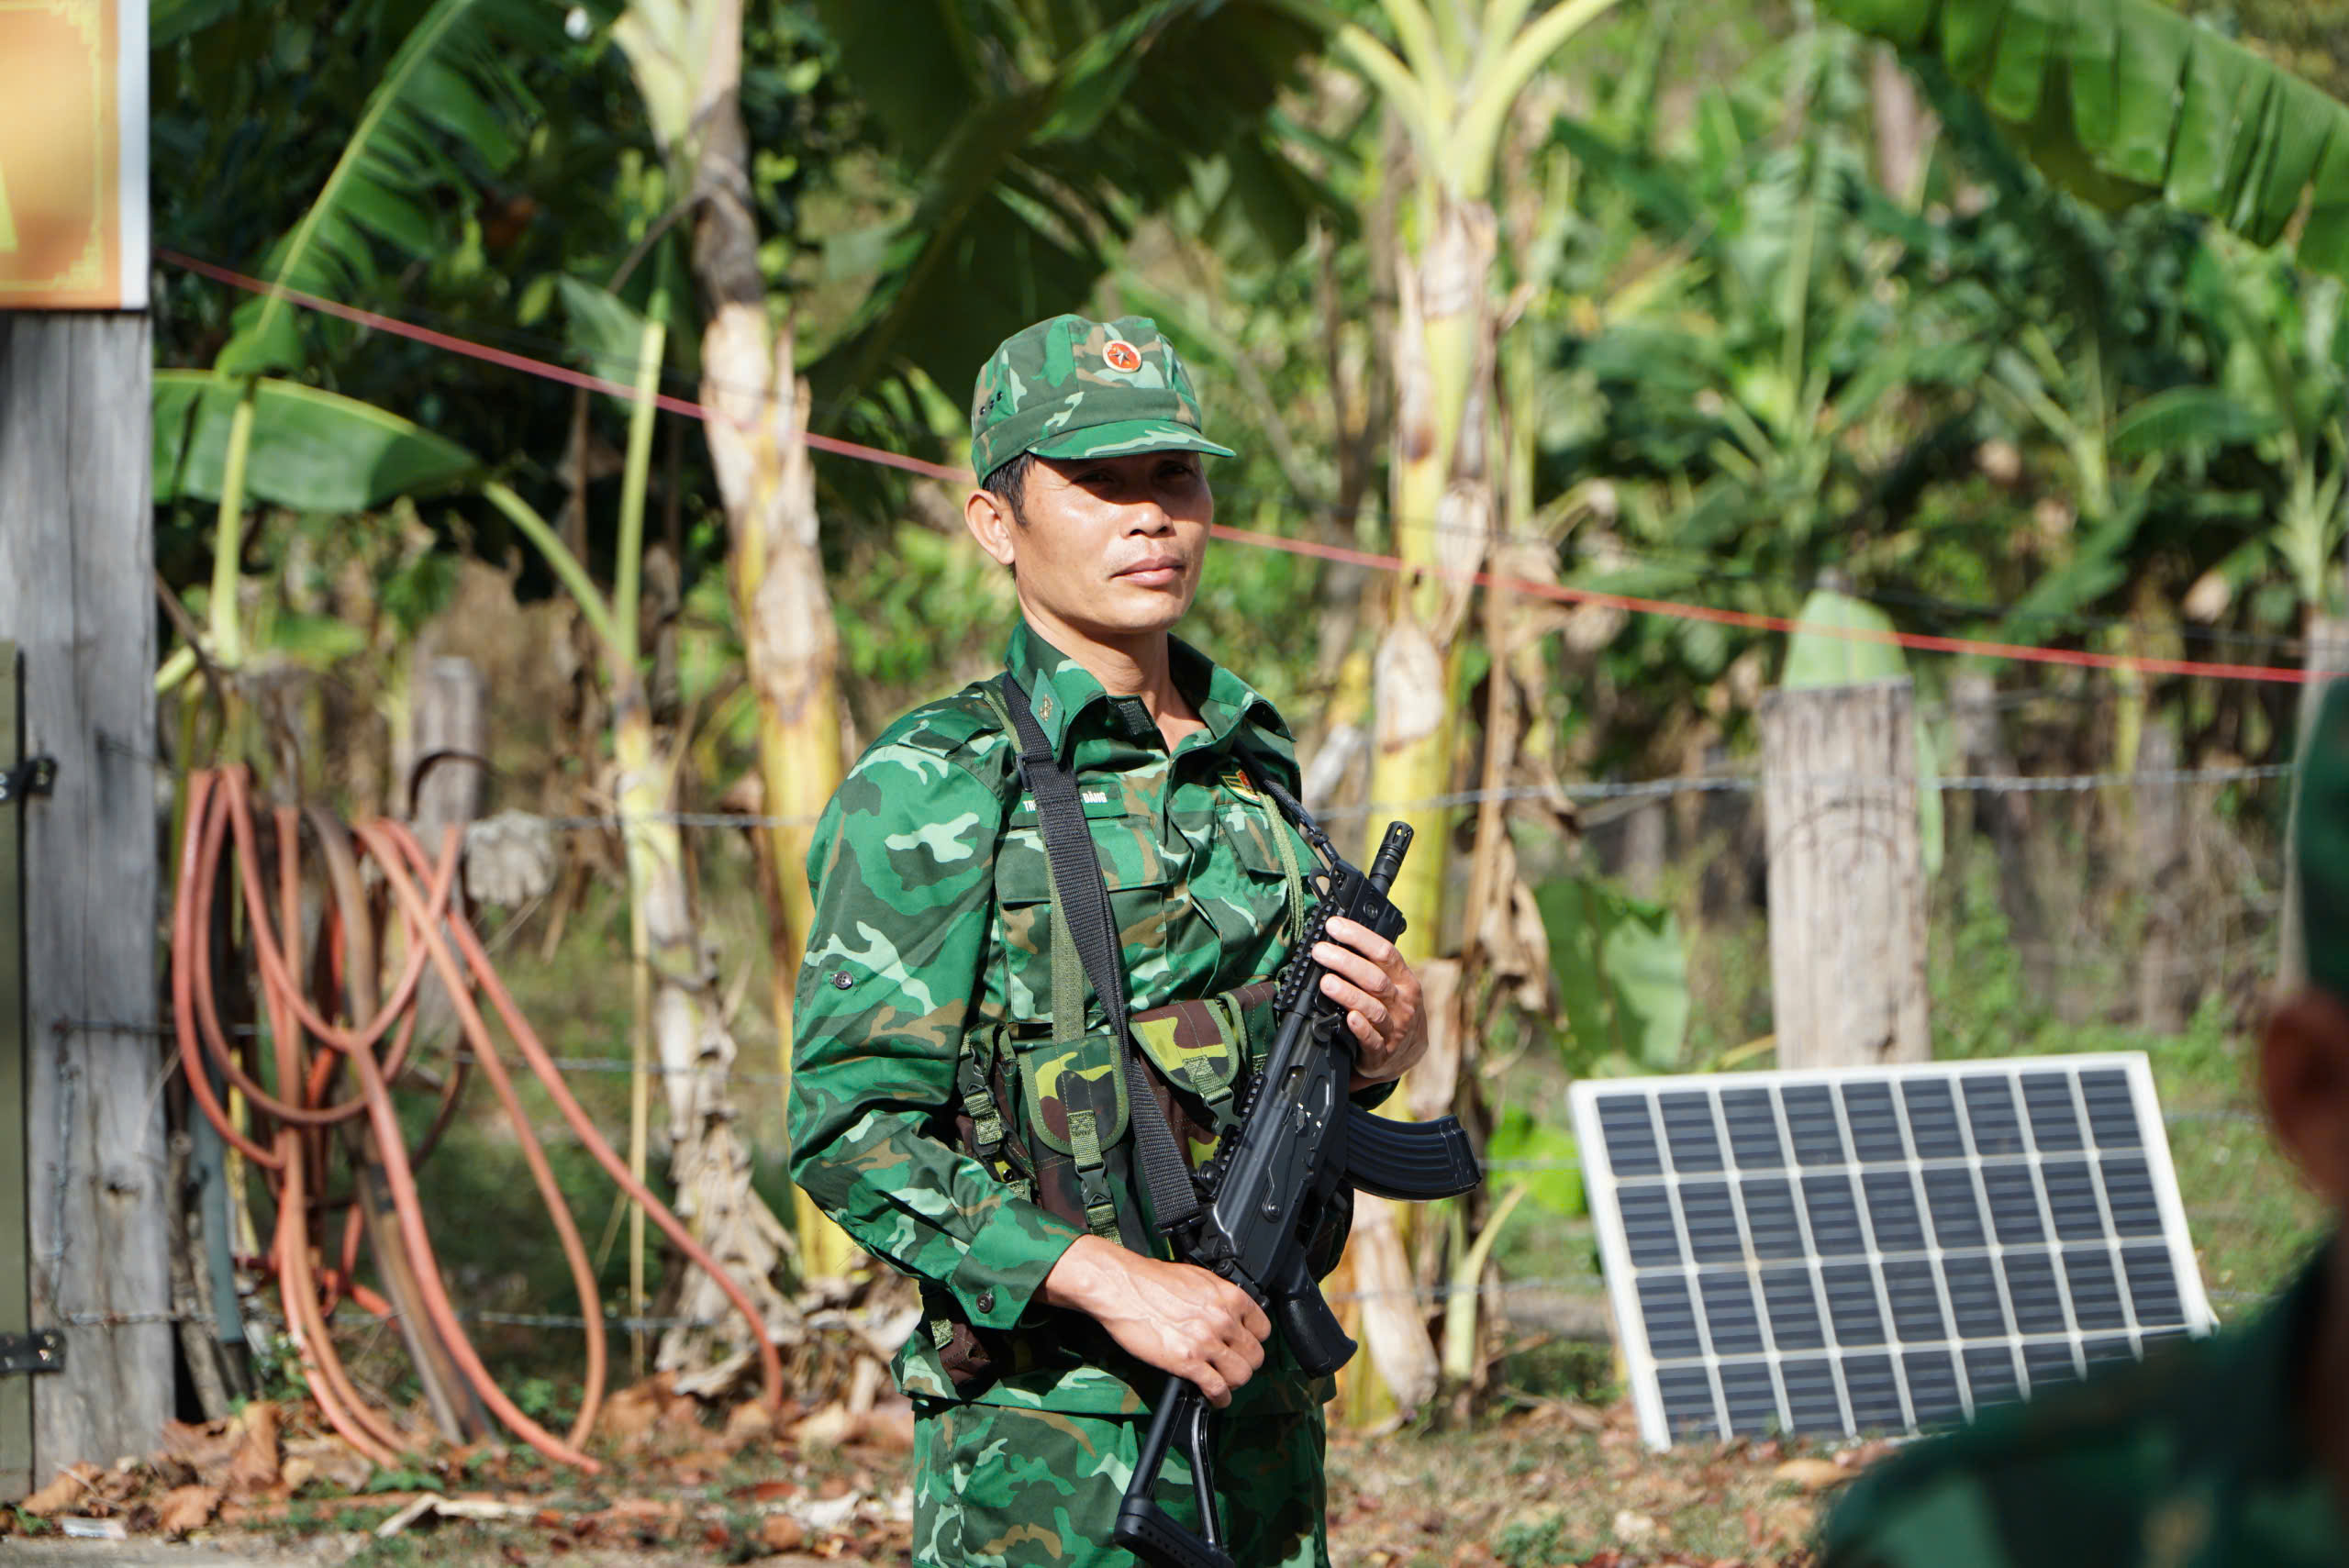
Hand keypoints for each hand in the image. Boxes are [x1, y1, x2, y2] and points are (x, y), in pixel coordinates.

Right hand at [1038, 1236, 1270, 1405]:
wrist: (1122, 1287)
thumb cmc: (1151, 1280)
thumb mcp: (1196, 1278)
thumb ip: (1218, 1297)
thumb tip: (1226, 1311)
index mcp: (1229, 1297)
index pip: (1263, 1328)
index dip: (1254, 1340)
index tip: (1246, 1345)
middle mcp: (1223, 1320)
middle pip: (1255, 1356)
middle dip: (1246, 1364)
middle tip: (1234, 1366)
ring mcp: (1206, 1342)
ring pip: (1241, 1375)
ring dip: (1234, 1382)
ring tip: (1225, 1383)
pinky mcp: (1187, 1362)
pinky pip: (1216, 1388)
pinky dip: (1219, 1398)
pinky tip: (1215, 1398)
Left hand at [1313, 915, 1429, 1089]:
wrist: (1408, 1054)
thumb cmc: (1394, 1011)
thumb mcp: (1395, 986)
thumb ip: (1374, 966)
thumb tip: (1339, 938)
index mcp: (1405, 981)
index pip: (1385, 952)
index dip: (1358, 936)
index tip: (1334, 926)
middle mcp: (1403, 1003)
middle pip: (1375, 979)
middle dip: (1346, 962)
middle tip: (1321, 952)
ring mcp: (1395, 1029)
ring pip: (1373, 1008)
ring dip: (1348, 994)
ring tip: (1327, 982)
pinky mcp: (1382, 1053)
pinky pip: (1372, 1040)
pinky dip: (1361, 1029)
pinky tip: (1350, 1018)